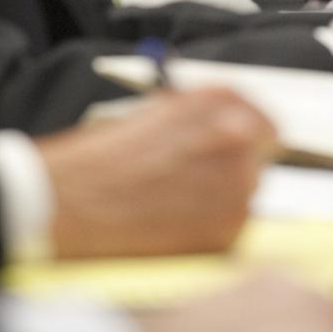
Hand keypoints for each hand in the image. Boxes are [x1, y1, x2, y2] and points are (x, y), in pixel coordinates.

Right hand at [39, 88, 276, 258]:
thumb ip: (201, 121)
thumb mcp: (155, 114)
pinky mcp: (229, 228)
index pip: (265, 122)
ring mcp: (239, 183)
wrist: (67, 201)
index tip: (235, 154)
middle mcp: (239, 136)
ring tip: (172, 205)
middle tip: (197, 185)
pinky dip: (210, 231)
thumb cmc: (99, 157)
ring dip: (220, 202)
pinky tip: (170, 226)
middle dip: (233, 171)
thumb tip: (226, 134)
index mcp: (221, 100)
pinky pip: (233, 230)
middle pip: (260, 159)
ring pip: (246, 196)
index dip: (248, 141)